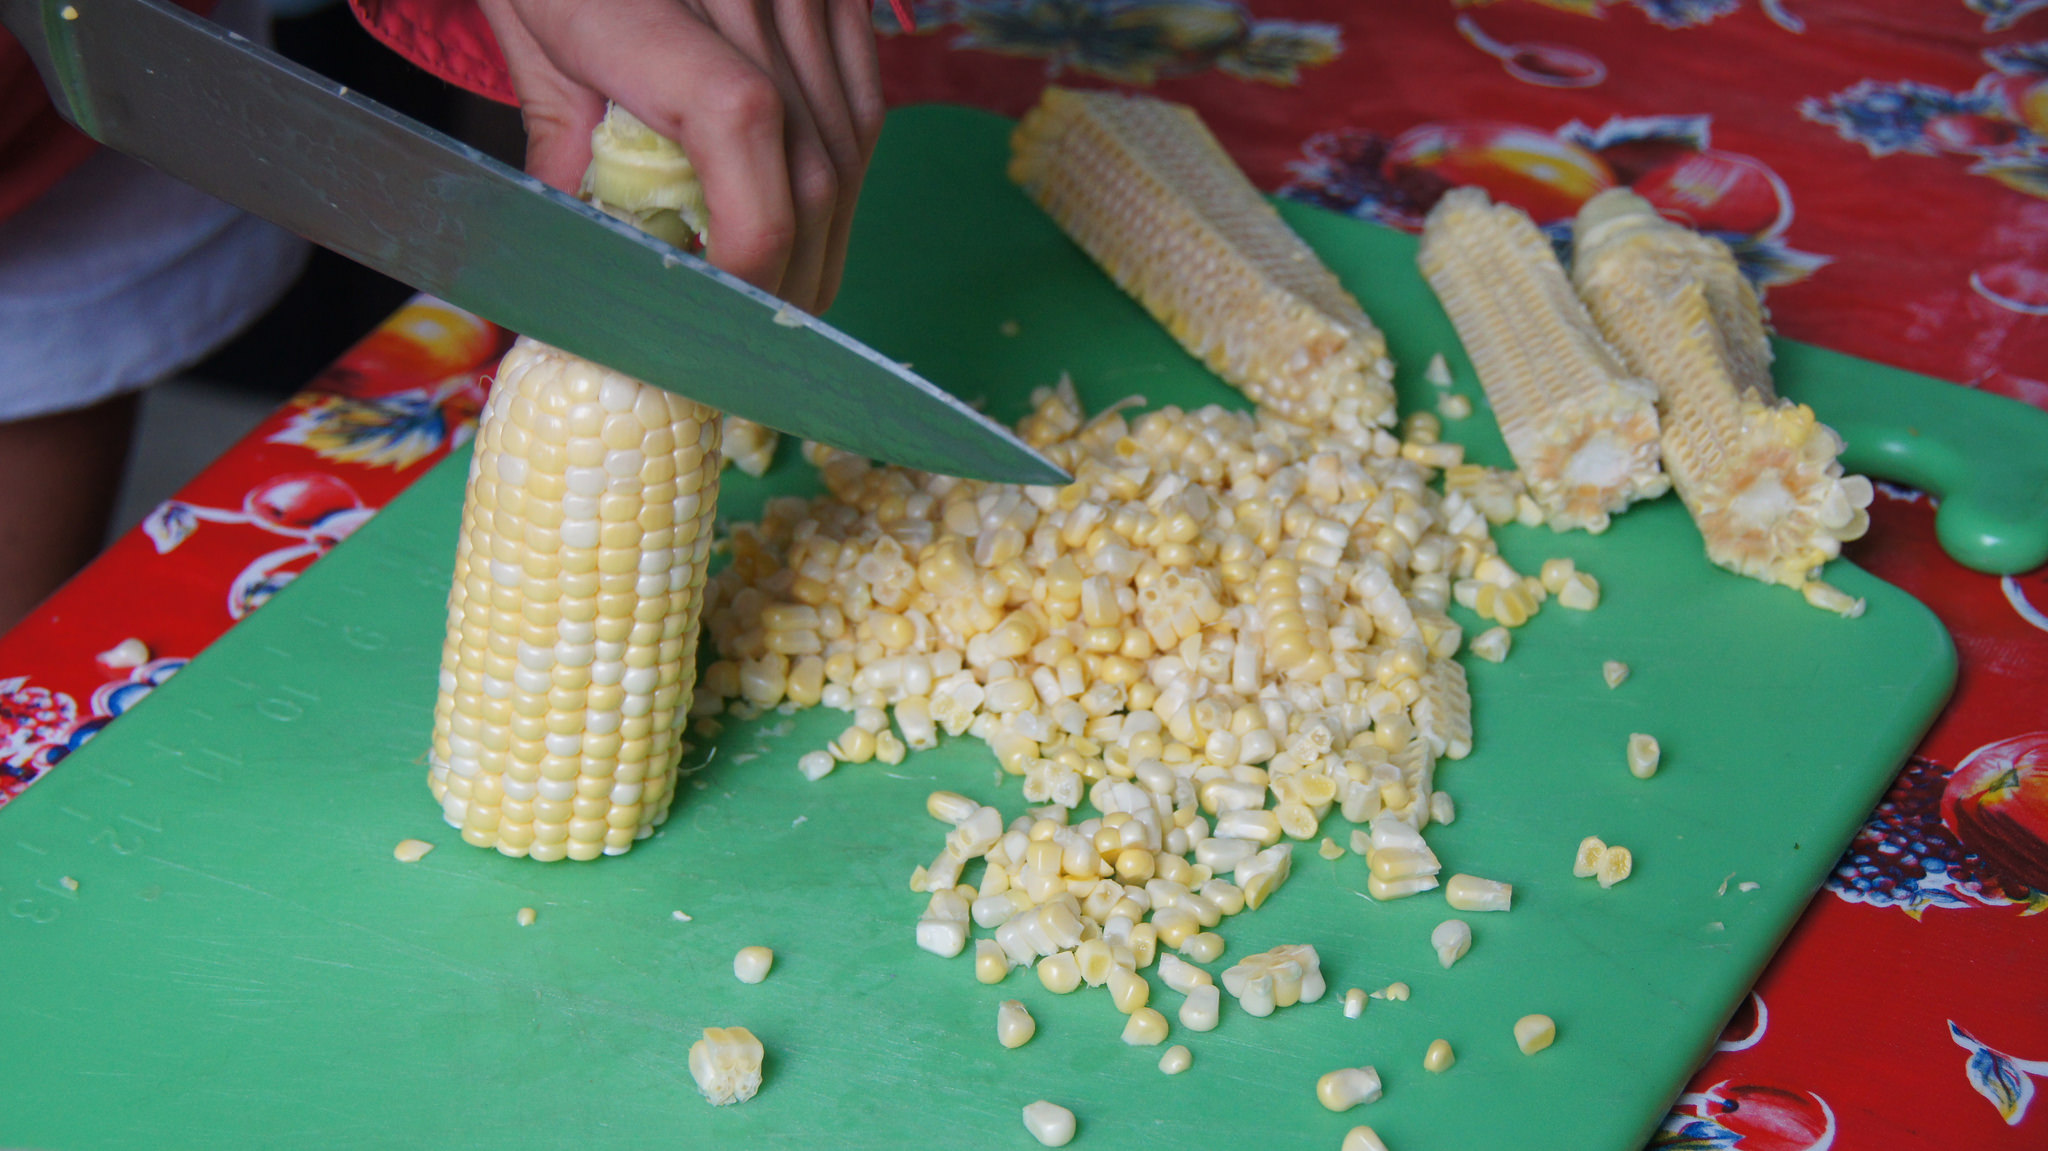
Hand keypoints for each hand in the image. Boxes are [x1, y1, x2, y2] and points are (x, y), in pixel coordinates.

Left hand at [476, 0, 884, 312]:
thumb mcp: (534, 32)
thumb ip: (566, 146)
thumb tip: (596, 264)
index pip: (737, 125)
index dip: (745, 241)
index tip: (712, 309)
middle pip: (809, 164)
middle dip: (786, 275)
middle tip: (745, 340)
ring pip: (847, 150)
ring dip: (822, 241)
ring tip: (783, 296)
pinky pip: (862, 110)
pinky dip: (840, 180)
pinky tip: (811, 223)